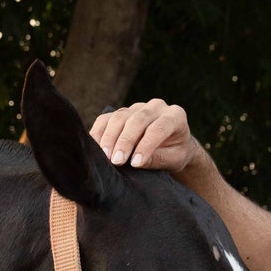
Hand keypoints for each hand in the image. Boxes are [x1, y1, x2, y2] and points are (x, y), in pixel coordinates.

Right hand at [89, 99, 203, 175]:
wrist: (173, 144)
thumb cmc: (175, 153)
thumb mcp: (173, 159)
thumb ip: (158, 159)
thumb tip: (136, 163)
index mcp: (175, 116)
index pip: (159, 128)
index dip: (146, 146)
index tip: (135, 164)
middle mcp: (157, 106)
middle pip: (137, 120)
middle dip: (125, 141)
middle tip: (116, 161)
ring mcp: (138, 106)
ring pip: (119, 117)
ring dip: (110, 138)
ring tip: (105, 157)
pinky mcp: (122, 112)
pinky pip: (106, 118)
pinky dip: (99, 132)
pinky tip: (95, 147)